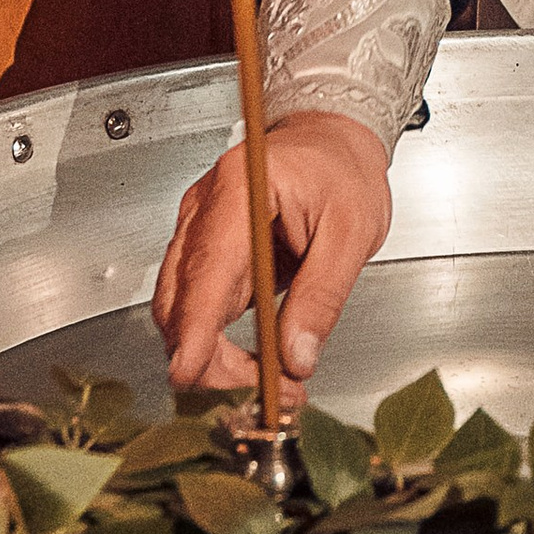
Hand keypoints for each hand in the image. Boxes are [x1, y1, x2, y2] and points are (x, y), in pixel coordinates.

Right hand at [152, 112, 391, 397]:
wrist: (332, 143)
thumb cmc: (341, 169)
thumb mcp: (352, 231)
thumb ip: (323, 295)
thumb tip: (296, 354)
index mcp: (239, 189)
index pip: (206, 269)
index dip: (195, 328)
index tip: (190, 370)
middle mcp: (205, 210)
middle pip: (181, 300)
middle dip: (211, 357)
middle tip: (267, 389)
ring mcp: (198, 231)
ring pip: (182, 311)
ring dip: (215, 355)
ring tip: (271, 378)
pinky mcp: (205, 253)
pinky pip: (198, 307)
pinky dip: (218, 341)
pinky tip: (255, 358)